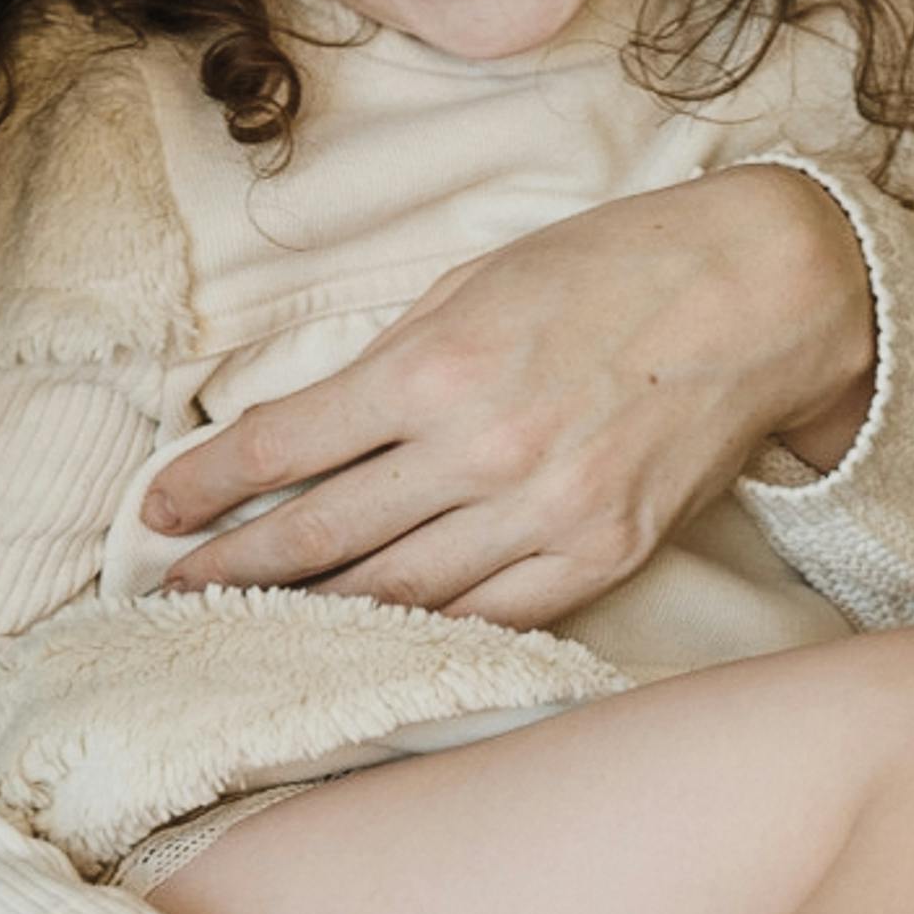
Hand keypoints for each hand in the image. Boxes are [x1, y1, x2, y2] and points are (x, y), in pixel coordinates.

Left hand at [139, 166, 876, 626]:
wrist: (760, 293)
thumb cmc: (607, 270)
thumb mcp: (472, 284)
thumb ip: (390, 364)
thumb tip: (302, 434)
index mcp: (434, 365)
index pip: (282, 444)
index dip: (205, 486)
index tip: (153, 513)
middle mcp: (479, 448)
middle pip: (321, 535)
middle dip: (232, 570)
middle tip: (167, 594)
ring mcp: (543, 512)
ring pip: (394, 593)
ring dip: (308, 616)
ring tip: (243, 630)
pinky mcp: (600, 556)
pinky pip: (485, 617)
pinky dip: (416, 634)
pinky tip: (364, 643)